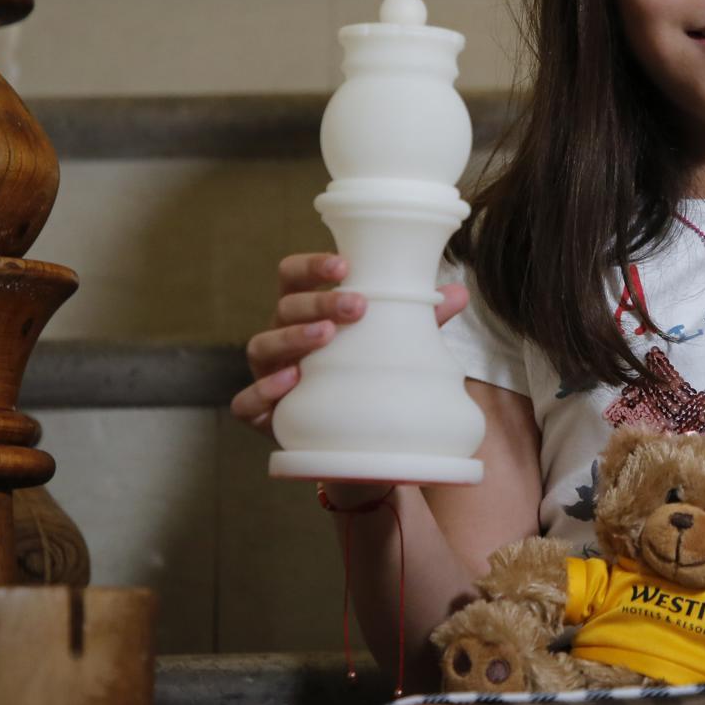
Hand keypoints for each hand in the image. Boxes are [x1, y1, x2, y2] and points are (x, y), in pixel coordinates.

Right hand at [229, 251, 470, 441]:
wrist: (353, 442)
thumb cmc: (364, 374)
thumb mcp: (392, 344)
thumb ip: (419, 319)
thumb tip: (458, 292)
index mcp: (305, 311)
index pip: (294, 275)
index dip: (311, 265)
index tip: (344, 263)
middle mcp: (280, 336)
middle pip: (283, 307)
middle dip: (317, 302)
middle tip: (356, 305)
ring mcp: (267, 373)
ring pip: (262, 346)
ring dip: (292, 337)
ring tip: (327, 336)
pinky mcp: (262, 413)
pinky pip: (246, 400)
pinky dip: (264, 389)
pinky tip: (292, 380)